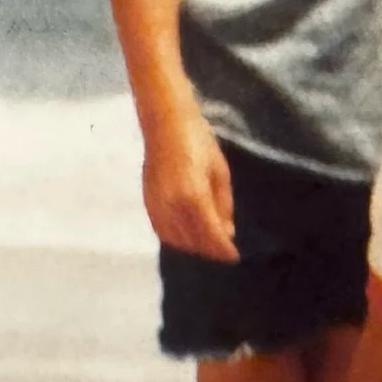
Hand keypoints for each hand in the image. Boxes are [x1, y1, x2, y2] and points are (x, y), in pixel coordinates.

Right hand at [142, 104, 236, 261]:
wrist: (165, 124)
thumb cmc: (199, 142)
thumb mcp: (220, 173)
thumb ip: (223, 205)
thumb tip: (227, 232)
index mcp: (193, 197)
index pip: (210, 234)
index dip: (223, 249)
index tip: (234, 257)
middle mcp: (172, 206)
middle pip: (192, 241)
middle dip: (209, 250)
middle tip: (224, 250)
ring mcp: (156, 206)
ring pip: (175, 240)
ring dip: (193, 246)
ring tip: (208, 244)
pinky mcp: (147, 203)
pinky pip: (161, 231)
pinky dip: (176, 239)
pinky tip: (188, 235)